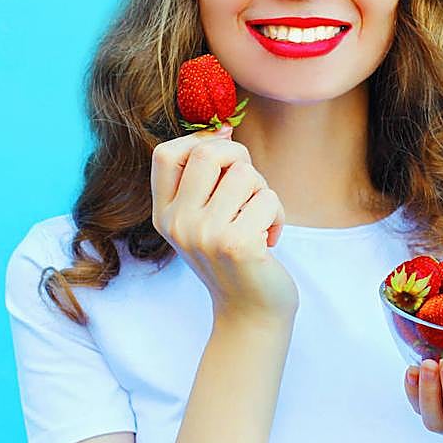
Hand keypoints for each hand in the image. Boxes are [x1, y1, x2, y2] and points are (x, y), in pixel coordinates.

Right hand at [150, 124, 297, 324]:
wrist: (250, 313)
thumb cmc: (234, 257)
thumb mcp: (205, 218)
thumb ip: (206, 178)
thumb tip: (224, 130)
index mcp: (164, 214)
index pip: (165, 154)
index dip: (199, 142)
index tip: (223, 158)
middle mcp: (178, 224)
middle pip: (207, 153)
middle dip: (240, 159)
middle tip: (250, 187)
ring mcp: (205, 235)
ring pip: (245, 174)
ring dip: (263, 192)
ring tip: (259, 220)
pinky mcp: (237, 244)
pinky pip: (268, 198)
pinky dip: (278, 215)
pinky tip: (269, 240)